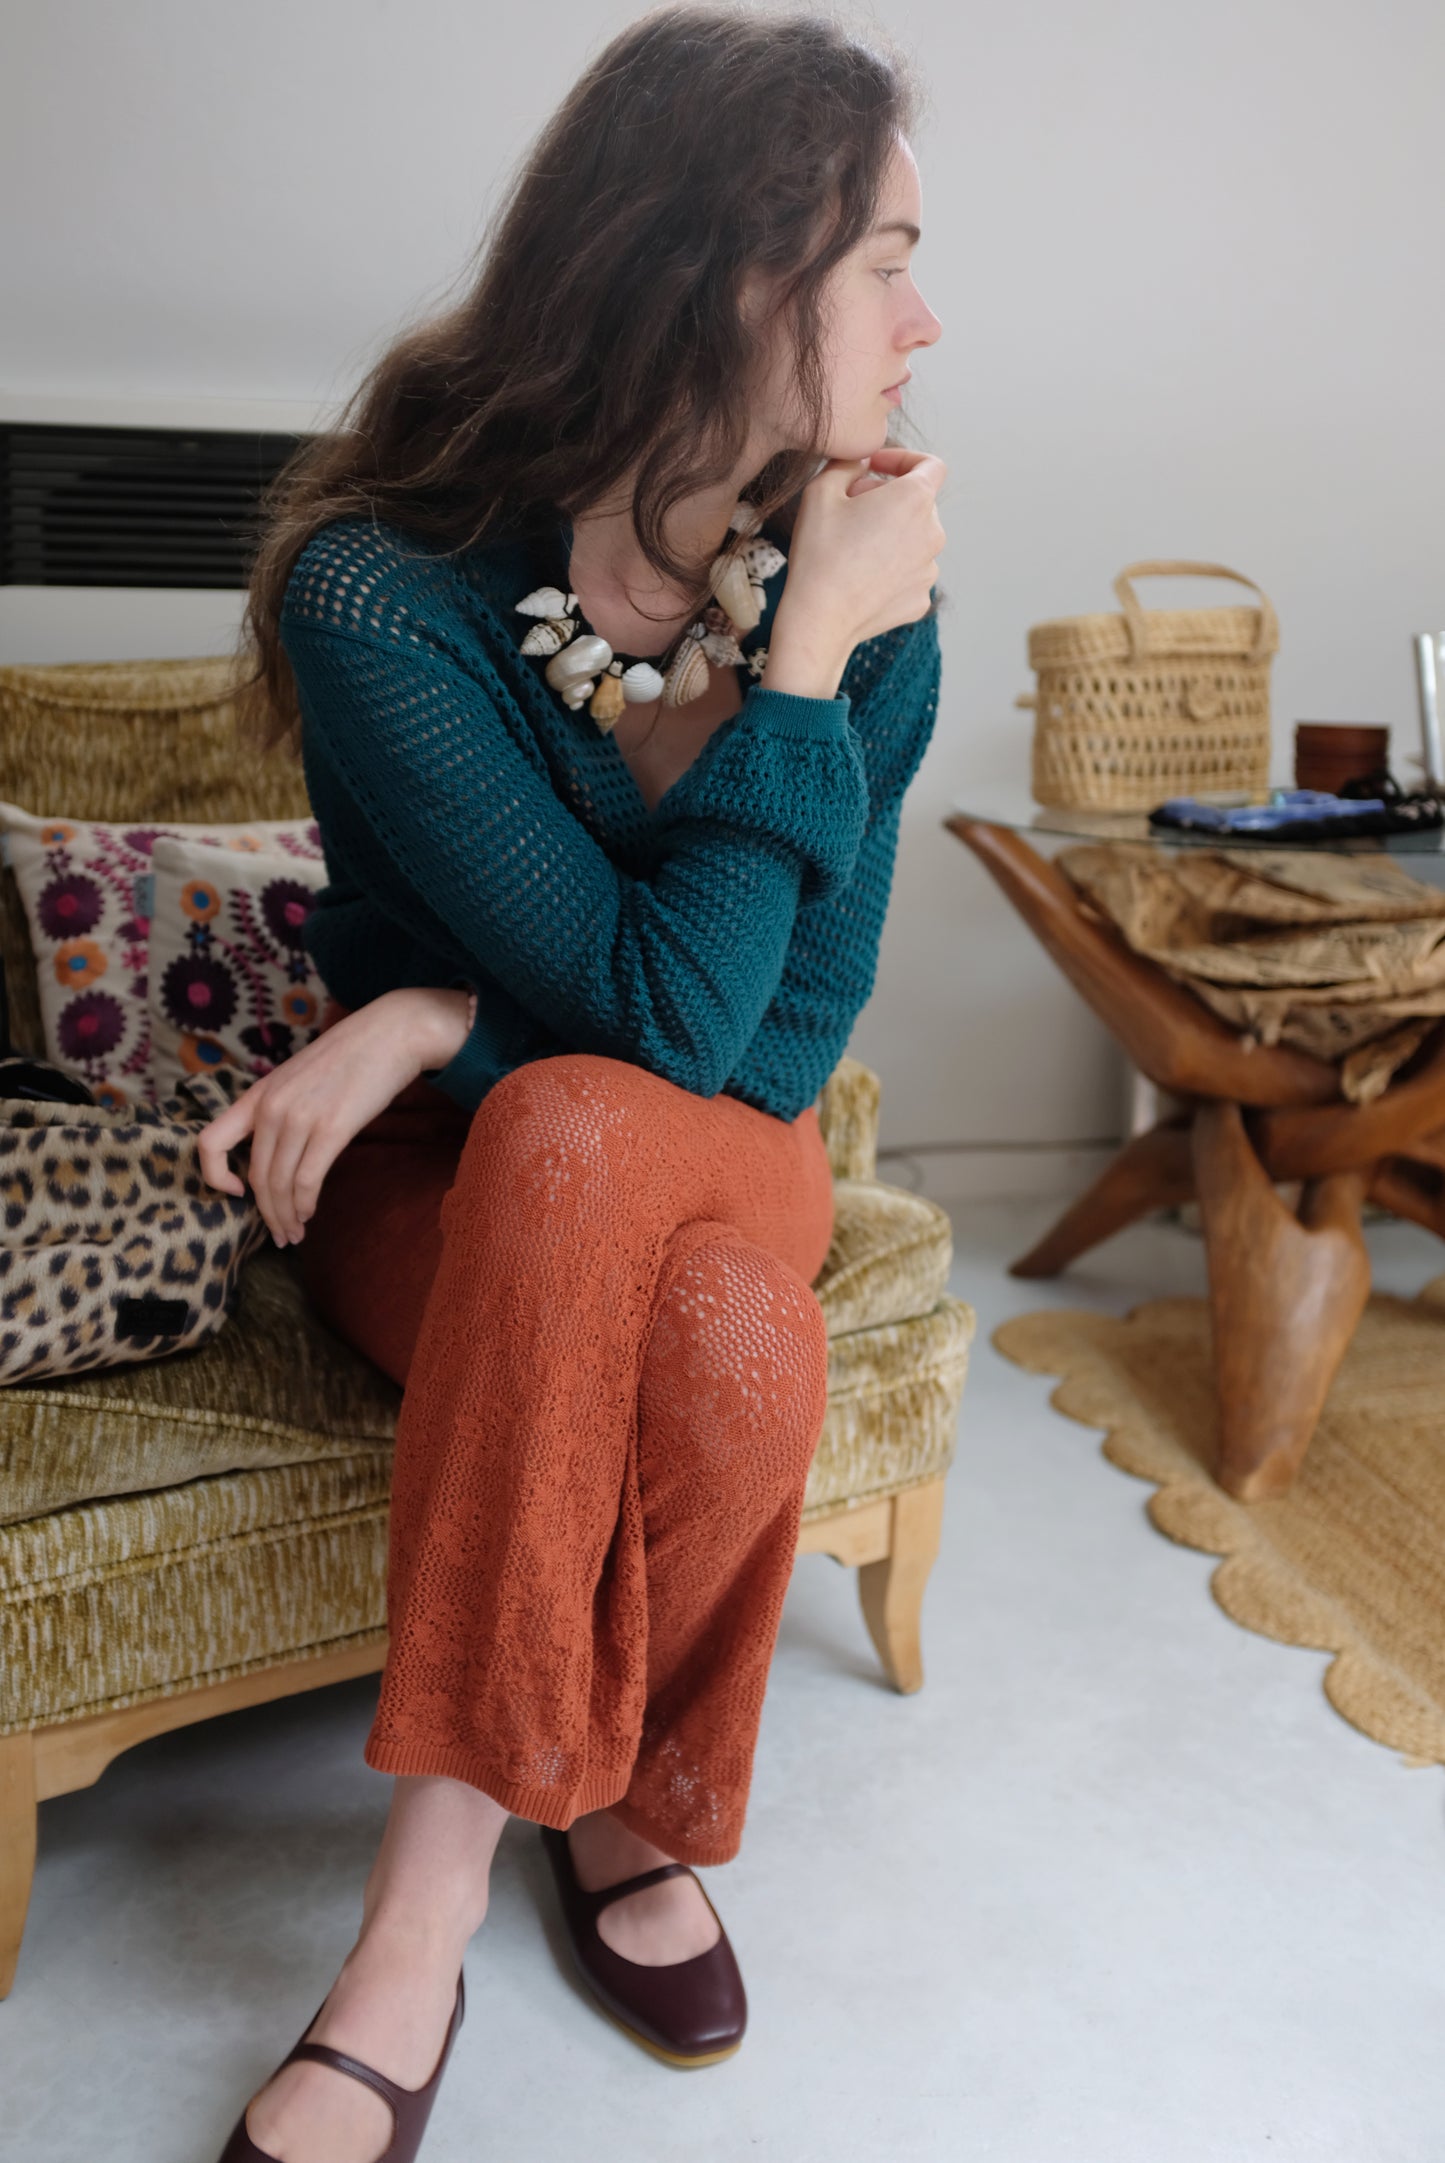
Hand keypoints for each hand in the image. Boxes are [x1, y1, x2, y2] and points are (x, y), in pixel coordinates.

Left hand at [195, 985, 470, 1245]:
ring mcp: (299, 1118)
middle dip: (267, 1213)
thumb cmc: (350, 1058)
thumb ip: (281, 1109)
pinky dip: (305, 1205)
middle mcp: (271, 1108)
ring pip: (279, 1185)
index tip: (236, 1192)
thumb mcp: (298, 1078)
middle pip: (256, 1177)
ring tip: (296, 1233)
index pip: (209, 1142)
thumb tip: (278, 1152)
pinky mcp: (331, 1129)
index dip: (213, 1175)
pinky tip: (310, 1214)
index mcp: (258, 1094)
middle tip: (281, 1235)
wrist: (389, 1033)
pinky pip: (306, 1181)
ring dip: (287, 1217)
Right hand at [769, 446, 946, 683]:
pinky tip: (861, 576)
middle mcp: (933, 533)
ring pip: (915, 539)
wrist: (820, 619)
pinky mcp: (921, 599)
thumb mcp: (821, 491)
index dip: (903, 459)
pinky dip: (891, 567)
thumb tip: (861, 462)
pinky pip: (909, 572)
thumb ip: (847, 463)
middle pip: (919, 503)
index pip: (931, 465)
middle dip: (889, 498)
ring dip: (891, 534)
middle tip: (851, 508)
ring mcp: (930, 570)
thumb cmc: (820, 552)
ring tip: (854, 546)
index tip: (876, 467)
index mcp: (915, 499)